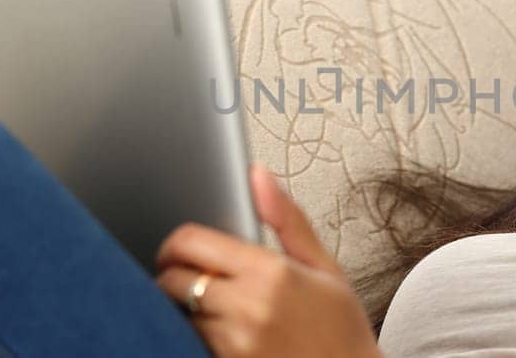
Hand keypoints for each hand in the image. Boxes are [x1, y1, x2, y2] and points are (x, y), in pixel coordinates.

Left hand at [156, 164, 382, 357]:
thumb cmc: (342, 329)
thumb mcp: (324, 267)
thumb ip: (287, 219)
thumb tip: (257, 175)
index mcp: (272, 273)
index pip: (190, 242)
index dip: (177, 243)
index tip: (182, 250)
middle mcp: (249, 308)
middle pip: (173, 280)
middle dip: (175, 275)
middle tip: (194, 279)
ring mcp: (234, 343)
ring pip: (177, 315)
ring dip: (185, 309)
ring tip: (215, 309)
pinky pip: (190, 342)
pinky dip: (195, 335)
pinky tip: (222, 334)